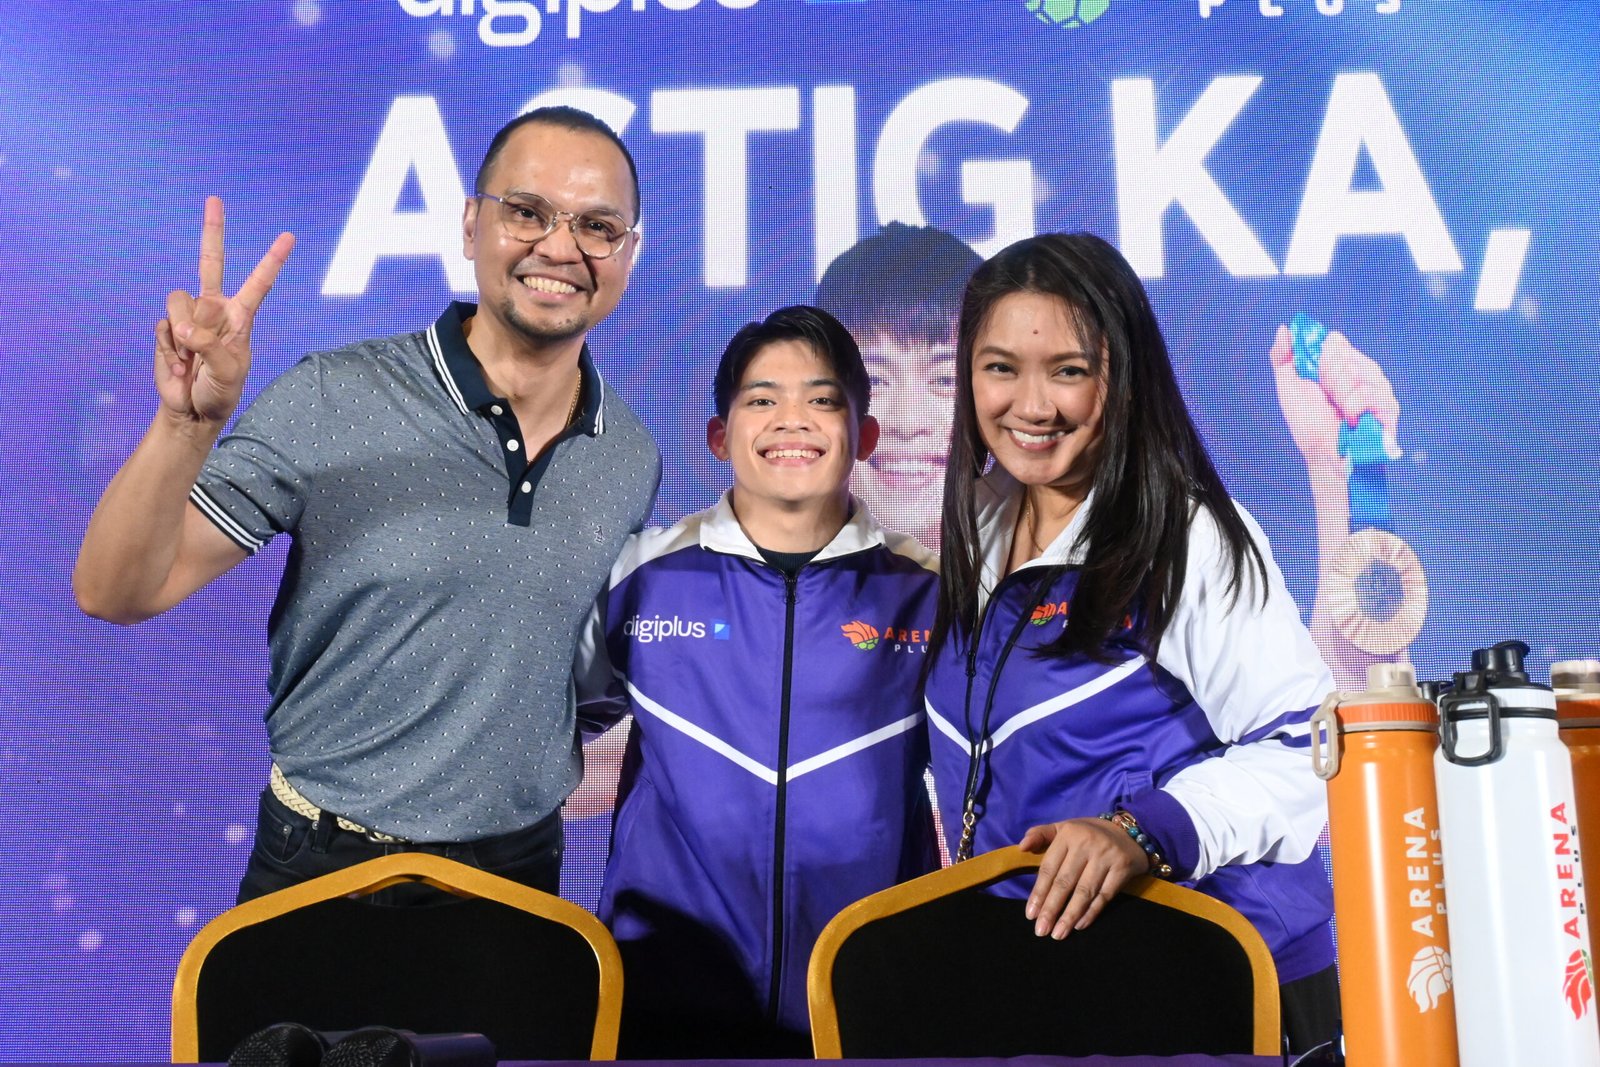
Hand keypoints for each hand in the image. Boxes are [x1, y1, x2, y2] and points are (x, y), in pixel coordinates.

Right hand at [155, 196, 293, 425]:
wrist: (193, 410)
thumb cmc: (220, 391)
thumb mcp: (228, 372)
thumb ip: (210, 347)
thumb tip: (185, 329)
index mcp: (240, 317)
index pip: (258, 284)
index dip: (271, 260)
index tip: (289, 237)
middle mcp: (214, 310)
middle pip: (211, 262)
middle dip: (212, 230)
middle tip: (213, 199)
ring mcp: (189, 317)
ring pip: (177, 301)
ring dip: (180, 333)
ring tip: (190, 359)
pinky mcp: (168, 328)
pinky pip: (163, 327)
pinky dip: (168, 349)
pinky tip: (178, 365)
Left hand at [1018, 817, 1148, 938]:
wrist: (1128, 832)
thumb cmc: (1087, 834)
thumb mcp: (1063, 828)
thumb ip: (1040, 835)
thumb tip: (1022, 847)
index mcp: (1067, 834)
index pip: (1049, 868)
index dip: (1039, 892)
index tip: (1030, 914)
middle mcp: (1086, 843)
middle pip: (1065, 882)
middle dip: (1051, 909)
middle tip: (1041, 930)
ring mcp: (1106, 856)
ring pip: (1084, 892)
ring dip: (1070, 916)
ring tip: (1058, 934)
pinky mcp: (1123, 868)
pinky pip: (1104, 895)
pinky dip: (1091, 912)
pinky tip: (1079, 925)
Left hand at [1269, 323, 1400, 475]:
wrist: (1323, 455)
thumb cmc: (1309, 424)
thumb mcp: (1289, 387)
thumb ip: (1283, 357)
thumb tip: (1284, 329)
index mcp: (1342, 363)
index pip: (1335, 341)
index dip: (1321, 359)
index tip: (1314, 377)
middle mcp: (1363, 370)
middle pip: (1344, 353)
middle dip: (1328, 378)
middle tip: (1327, 398)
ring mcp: (1379, 386)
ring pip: (1356, 370)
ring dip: (1339, 395)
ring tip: (1339, 411)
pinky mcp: (1389, 405)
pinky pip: (1369, 392)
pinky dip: (1353, 408)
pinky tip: (1351, 419)